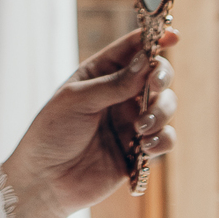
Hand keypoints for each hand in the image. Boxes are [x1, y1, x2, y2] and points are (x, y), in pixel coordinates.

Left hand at [0, 28, 178, 217]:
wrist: (44, 180)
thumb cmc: (51, 133)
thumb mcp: (77, 100)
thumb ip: (114, 84)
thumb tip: (146, 61)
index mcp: (100, 75)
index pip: (132, 50)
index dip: (154, 40)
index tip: (173, 36)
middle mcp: (119, 95)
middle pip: (156, 76)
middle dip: (161, 77)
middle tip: (154, 86)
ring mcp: (131, 122)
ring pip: (166, 106)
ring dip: (162, 112)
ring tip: (142, 126)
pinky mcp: (138, 151)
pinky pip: (164, 140)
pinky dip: (162, 140)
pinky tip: (145, 146)